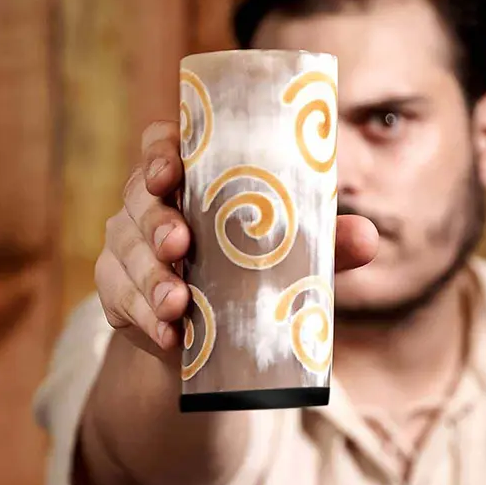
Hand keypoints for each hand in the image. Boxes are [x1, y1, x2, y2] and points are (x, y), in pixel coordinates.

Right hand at [95, 121, 378, 360]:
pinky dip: (145, 319)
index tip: (171, 172)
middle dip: (156, 222)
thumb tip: (368, 237)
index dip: (159, 153)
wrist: (214, 337)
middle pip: (138, 200)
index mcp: (188, 179)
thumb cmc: (254, 270)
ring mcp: (127, 249)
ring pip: (126, 254)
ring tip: (177, 304)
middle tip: (179, 244)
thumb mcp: (292, 254)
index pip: (161, 147)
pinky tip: (168, 335)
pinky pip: (120, 301)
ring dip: (150, 279)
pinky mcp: (118, 293)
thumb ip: (326, 243)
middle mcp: (148, 206)